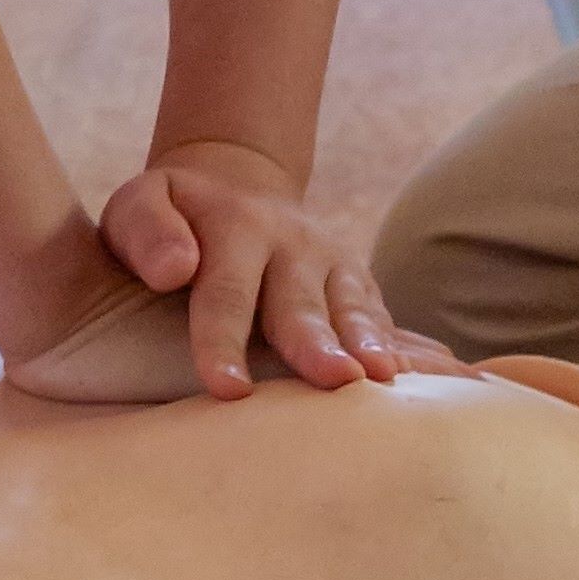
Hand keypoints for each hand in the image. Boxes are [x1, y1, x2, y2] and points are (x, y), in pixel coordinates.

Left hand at [86, 140, 441, 401]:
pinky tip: (439, 382)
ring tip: (386, 378)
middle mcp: (293, 243)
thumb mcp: (138, 207)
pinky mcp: (359, 287)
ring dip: (371, 343)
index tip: (227, 389)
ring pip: (354, 309)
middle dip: (317, 344)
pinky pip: (386, 321)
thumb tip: (174, 269)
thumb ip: (146, 232)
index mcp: (234, 226)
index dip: (223, 339)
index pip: (225, 290)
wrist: (231, 191)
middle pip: (301, 303)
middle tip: (335, 380)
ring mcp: (334, 264)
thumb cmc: (170, 221)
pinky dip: (413, 349)